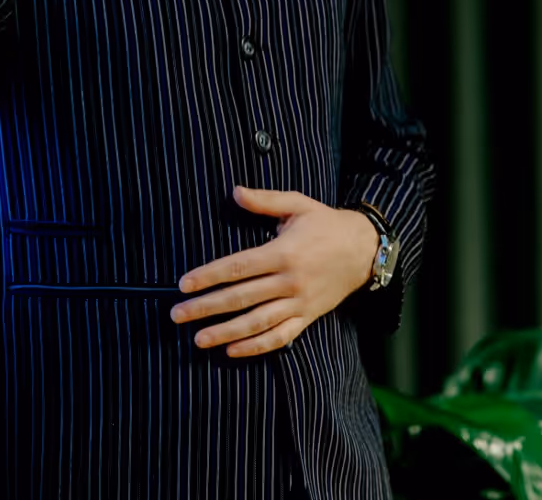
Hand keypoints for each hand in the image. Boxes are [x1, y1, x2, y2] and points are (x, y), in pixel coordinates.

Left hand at [169, 186, 378, 357]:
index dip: (209, 276)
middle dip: (206, 307)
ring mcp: (299, 302)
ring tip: (198, 339)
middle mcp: (289, 281)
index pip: (238, 267)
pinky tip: (233, 350)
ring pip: (257, 322)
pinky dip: (257, 346)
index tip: (184, 284)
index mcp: (283, 252)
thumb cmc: (326, 223)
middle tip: (177, 315)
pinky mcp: (308, 317)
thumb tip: (235, 192)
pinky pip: (281, 337)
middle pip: (241, 298)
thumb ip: (265, 200)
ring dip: (226, 332)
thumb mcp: (298, 204)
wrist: (364, 250)